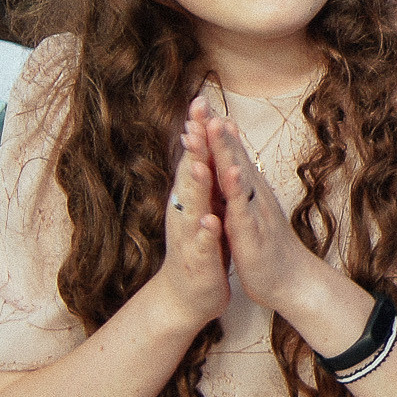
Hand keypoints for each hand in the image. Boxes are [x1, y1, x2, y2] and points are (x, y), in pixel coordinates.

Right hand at [154, 106, 233, 328]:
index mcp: (189, 198)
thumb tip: (199, 140)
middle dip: (192, 149)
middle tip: (194, 121)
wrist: (187, 295)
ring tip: (199, 165)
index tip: (200, 101)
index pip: (193, 158)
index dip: (196, 131)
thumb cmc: (199, 245)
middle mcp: (185, 212)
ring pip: (193, 208)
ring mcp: (189, 236)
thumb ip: (199, 175)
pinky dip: (207, 233)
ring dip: (196, 187)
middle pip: (188, 175)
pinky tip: (211, 222)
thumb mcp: (200, 205)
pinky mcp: (198, 261)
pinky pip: (203, 245)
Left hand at [199, 108, 324, 323]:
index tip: (197, 103)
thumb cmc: (267, 246)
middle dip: (217, 128)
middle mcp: (252, 194)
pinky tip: (231, 173)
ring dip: (228, 150)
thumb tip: (234, 161)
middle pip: (233, 155)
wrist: (291, 280)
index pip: (229, 153)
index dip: (213, 129)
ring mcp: (254, 211)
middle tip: (202, 100)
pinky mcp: (253, 232)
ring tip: (218, 124)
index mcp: (247, 190)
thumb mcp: (250, 210)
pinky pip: (244, 208)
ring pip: (239, 175)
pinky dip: (237, 190)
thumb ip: (242, 186)